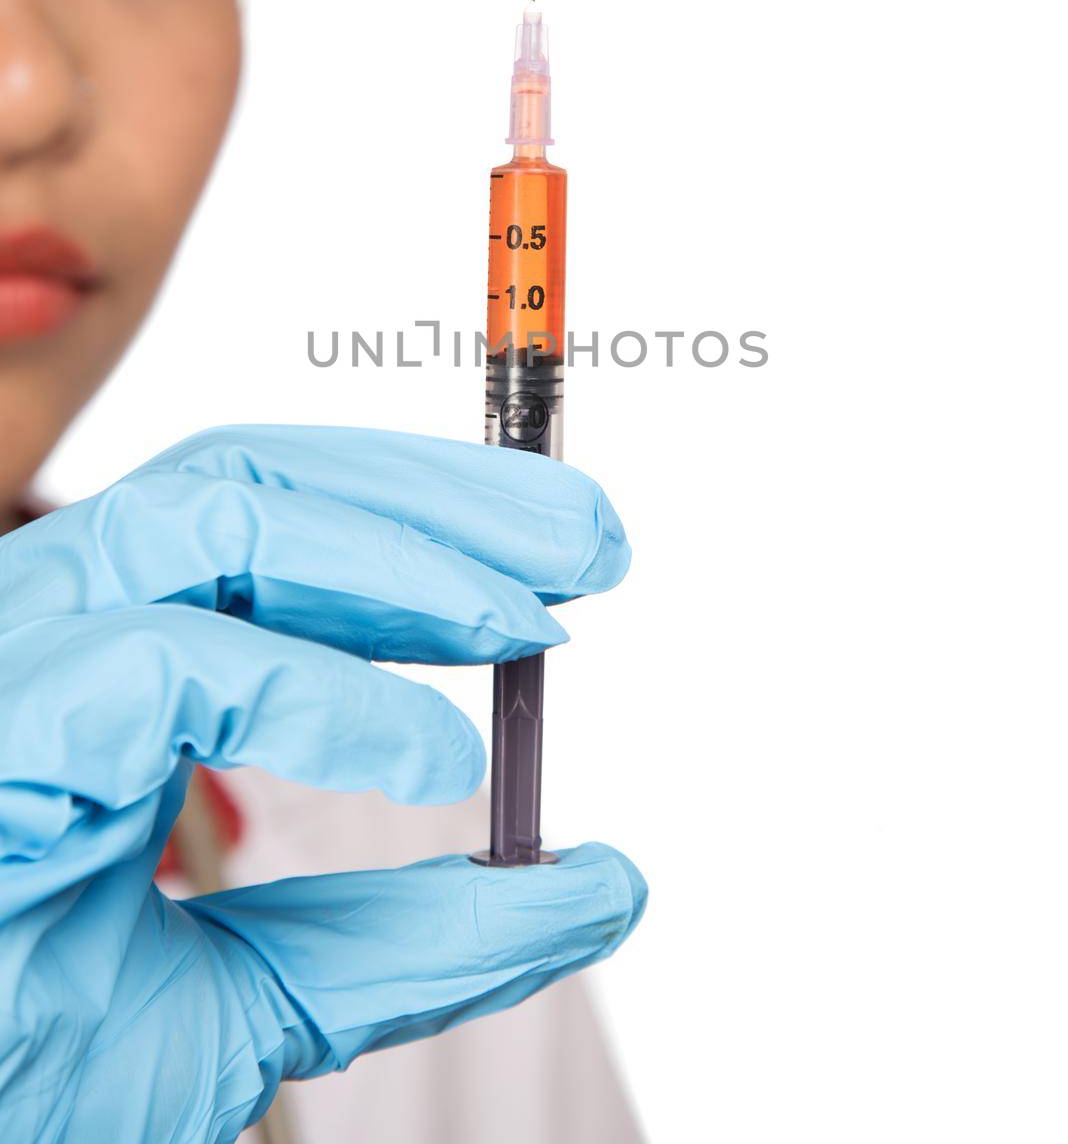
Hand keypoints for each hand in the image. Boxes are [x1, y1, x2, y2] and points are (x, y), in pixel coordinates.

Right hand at [0, 425, 644, 1142]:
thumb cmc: (31, 1069)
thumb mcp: (263, 996)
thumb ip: (414, 937)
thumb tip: (600, 884)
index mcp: (100, 669)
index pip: (258, 524)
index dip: (416, 519)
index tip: (560, 561)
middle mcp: (49, 637)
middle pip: (247, 486)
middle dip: (434, 499)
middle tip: (589, 540)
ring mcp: (11, 670)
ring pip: (206, 523)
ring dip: (395, 557)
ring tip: (528, 621)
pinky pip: (163, 662)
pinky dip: (315, 691)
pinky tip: (427, 752)